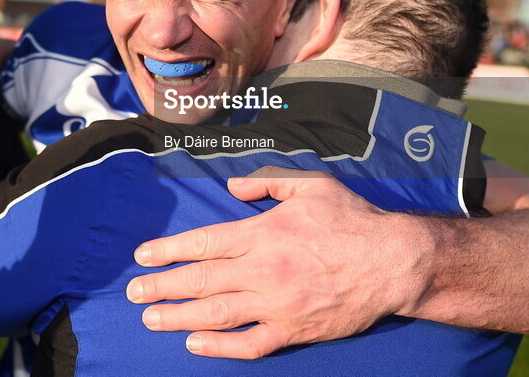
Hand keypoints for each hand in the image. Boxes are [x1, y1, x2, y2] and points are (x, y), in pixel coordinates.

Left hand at [125, 166, 430, 358]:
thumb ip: (266, 182)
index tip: (143, 257)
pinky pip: (249, 344)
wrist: (393, 262)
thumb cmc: (351, 219)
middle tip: (134, 294)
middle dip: (162, 287)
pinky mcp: (293, 330)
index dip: (168, 251)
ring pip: (216, 314)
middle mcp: (264, 270)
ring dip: (178, 317)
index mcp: (264, 233)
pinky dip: (219, 346)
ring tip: (151, 319)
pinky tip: (195, 343)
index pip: (203, 244)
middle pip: (201, 281)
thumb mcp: (310, 184)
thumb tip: (232, 185)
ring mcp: (277, 305)